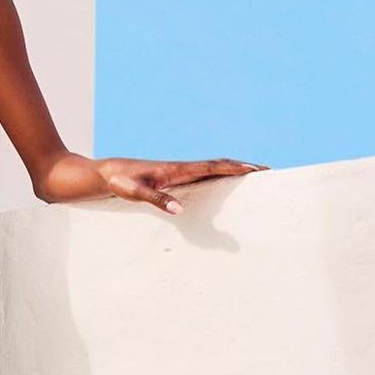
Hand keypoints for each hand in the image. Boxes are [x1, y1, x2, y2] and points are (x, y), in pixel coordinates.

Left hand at [96, 156, 268, 213]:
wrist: (107, 173)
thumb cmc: (119, 181)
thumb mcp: (135, 191)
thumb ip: (156, 199)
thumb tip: (179, 210)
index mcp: (176, 169)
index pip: (211, 166)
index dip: (233, 166)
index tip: (254, 169)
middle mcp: (181, 168)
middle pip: (218, 164)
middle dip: (242, 166)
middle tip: (267, 170)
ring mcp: (179, 172)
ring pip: (212, 169)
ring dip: (233, 170)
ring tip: (255, 176)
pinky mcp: (174, 178)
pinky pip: (203, 175)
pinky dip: (219, 176)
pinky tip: (226, 183)